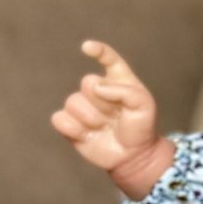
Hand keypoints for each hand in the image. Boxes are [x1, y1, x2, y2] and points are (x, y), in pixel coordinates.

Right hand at [51, 40, 159, 175]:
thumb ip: (124, 91)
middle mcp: (98, 89)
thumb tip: (95, 87)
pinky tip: (87, 135)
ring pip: (73, 102)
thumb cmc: (140, 128)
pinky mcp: (70, 124)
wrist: (133, 156)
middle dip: (102, 101)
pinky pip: (59, 119)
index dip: (98, 51)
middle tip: (115, 116)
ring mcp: (82, 106)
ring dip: (91, 118)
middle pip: (88, 83)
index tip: (88, 47)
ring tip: (104, 127)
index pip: (108, 59)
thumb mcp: (144, 105)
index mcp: (118, 79)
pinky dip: (72, 128)